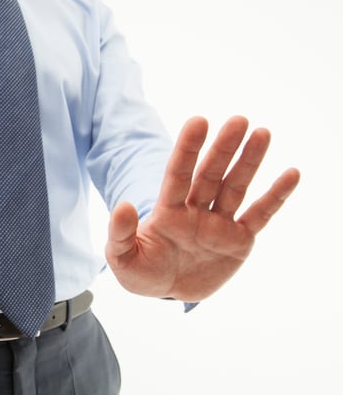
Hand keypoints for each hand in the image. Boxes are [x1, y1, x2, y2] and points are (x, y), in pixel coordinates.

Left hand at [105, 116, 299, 301]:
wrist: (165, 291)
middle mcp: (195, 211)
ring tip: (262, 133)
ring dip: (249, 161)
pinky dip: (275, 196)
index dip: (188, 149)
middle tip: (238, 120)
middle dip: (223, 148)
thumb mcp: (122, 258)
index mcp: (168, 211)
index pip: (178, 174)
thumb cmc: (140, 271)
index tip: (199, 121)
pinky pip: (259, 216)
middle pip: (211, 175)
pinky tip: (291, 173)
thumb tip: (123, 206)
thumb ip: (121, 233)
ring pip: (235, 187)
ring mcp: (218, 224)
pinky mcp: (238, 241)